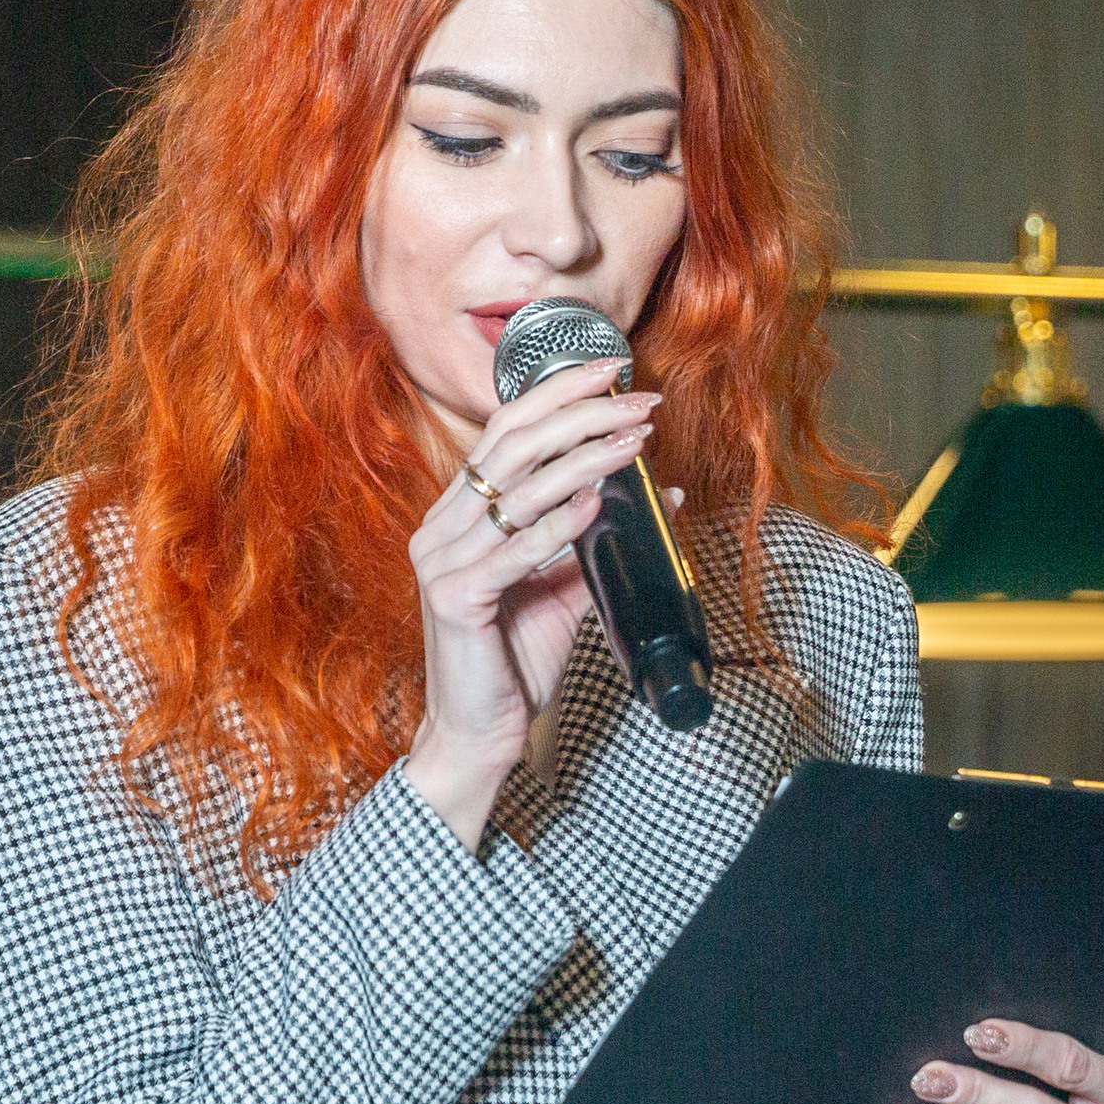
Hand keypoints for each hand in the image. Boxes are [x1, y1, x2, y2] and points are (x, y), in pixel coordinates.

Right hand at [405, 357, 658, 849]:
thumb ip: (598, 542)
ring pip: (517, 491)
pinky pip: (511, 553)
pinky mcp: (454, 600)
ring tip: (635, 440)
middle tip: (640, 400)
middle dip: (581, 413)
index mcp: (459, 515)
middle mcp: (441, 528)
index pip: (505, 431)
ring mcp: (442, 562)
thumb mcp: (563, 591)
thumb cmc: (513, 661)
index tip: (614, 368)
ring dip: (584, 459)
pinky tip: (595, 502)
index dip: (558, 393)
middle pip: (512, 446)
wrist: (479, 735)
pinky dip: (556, 524)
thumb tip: (662, 497)